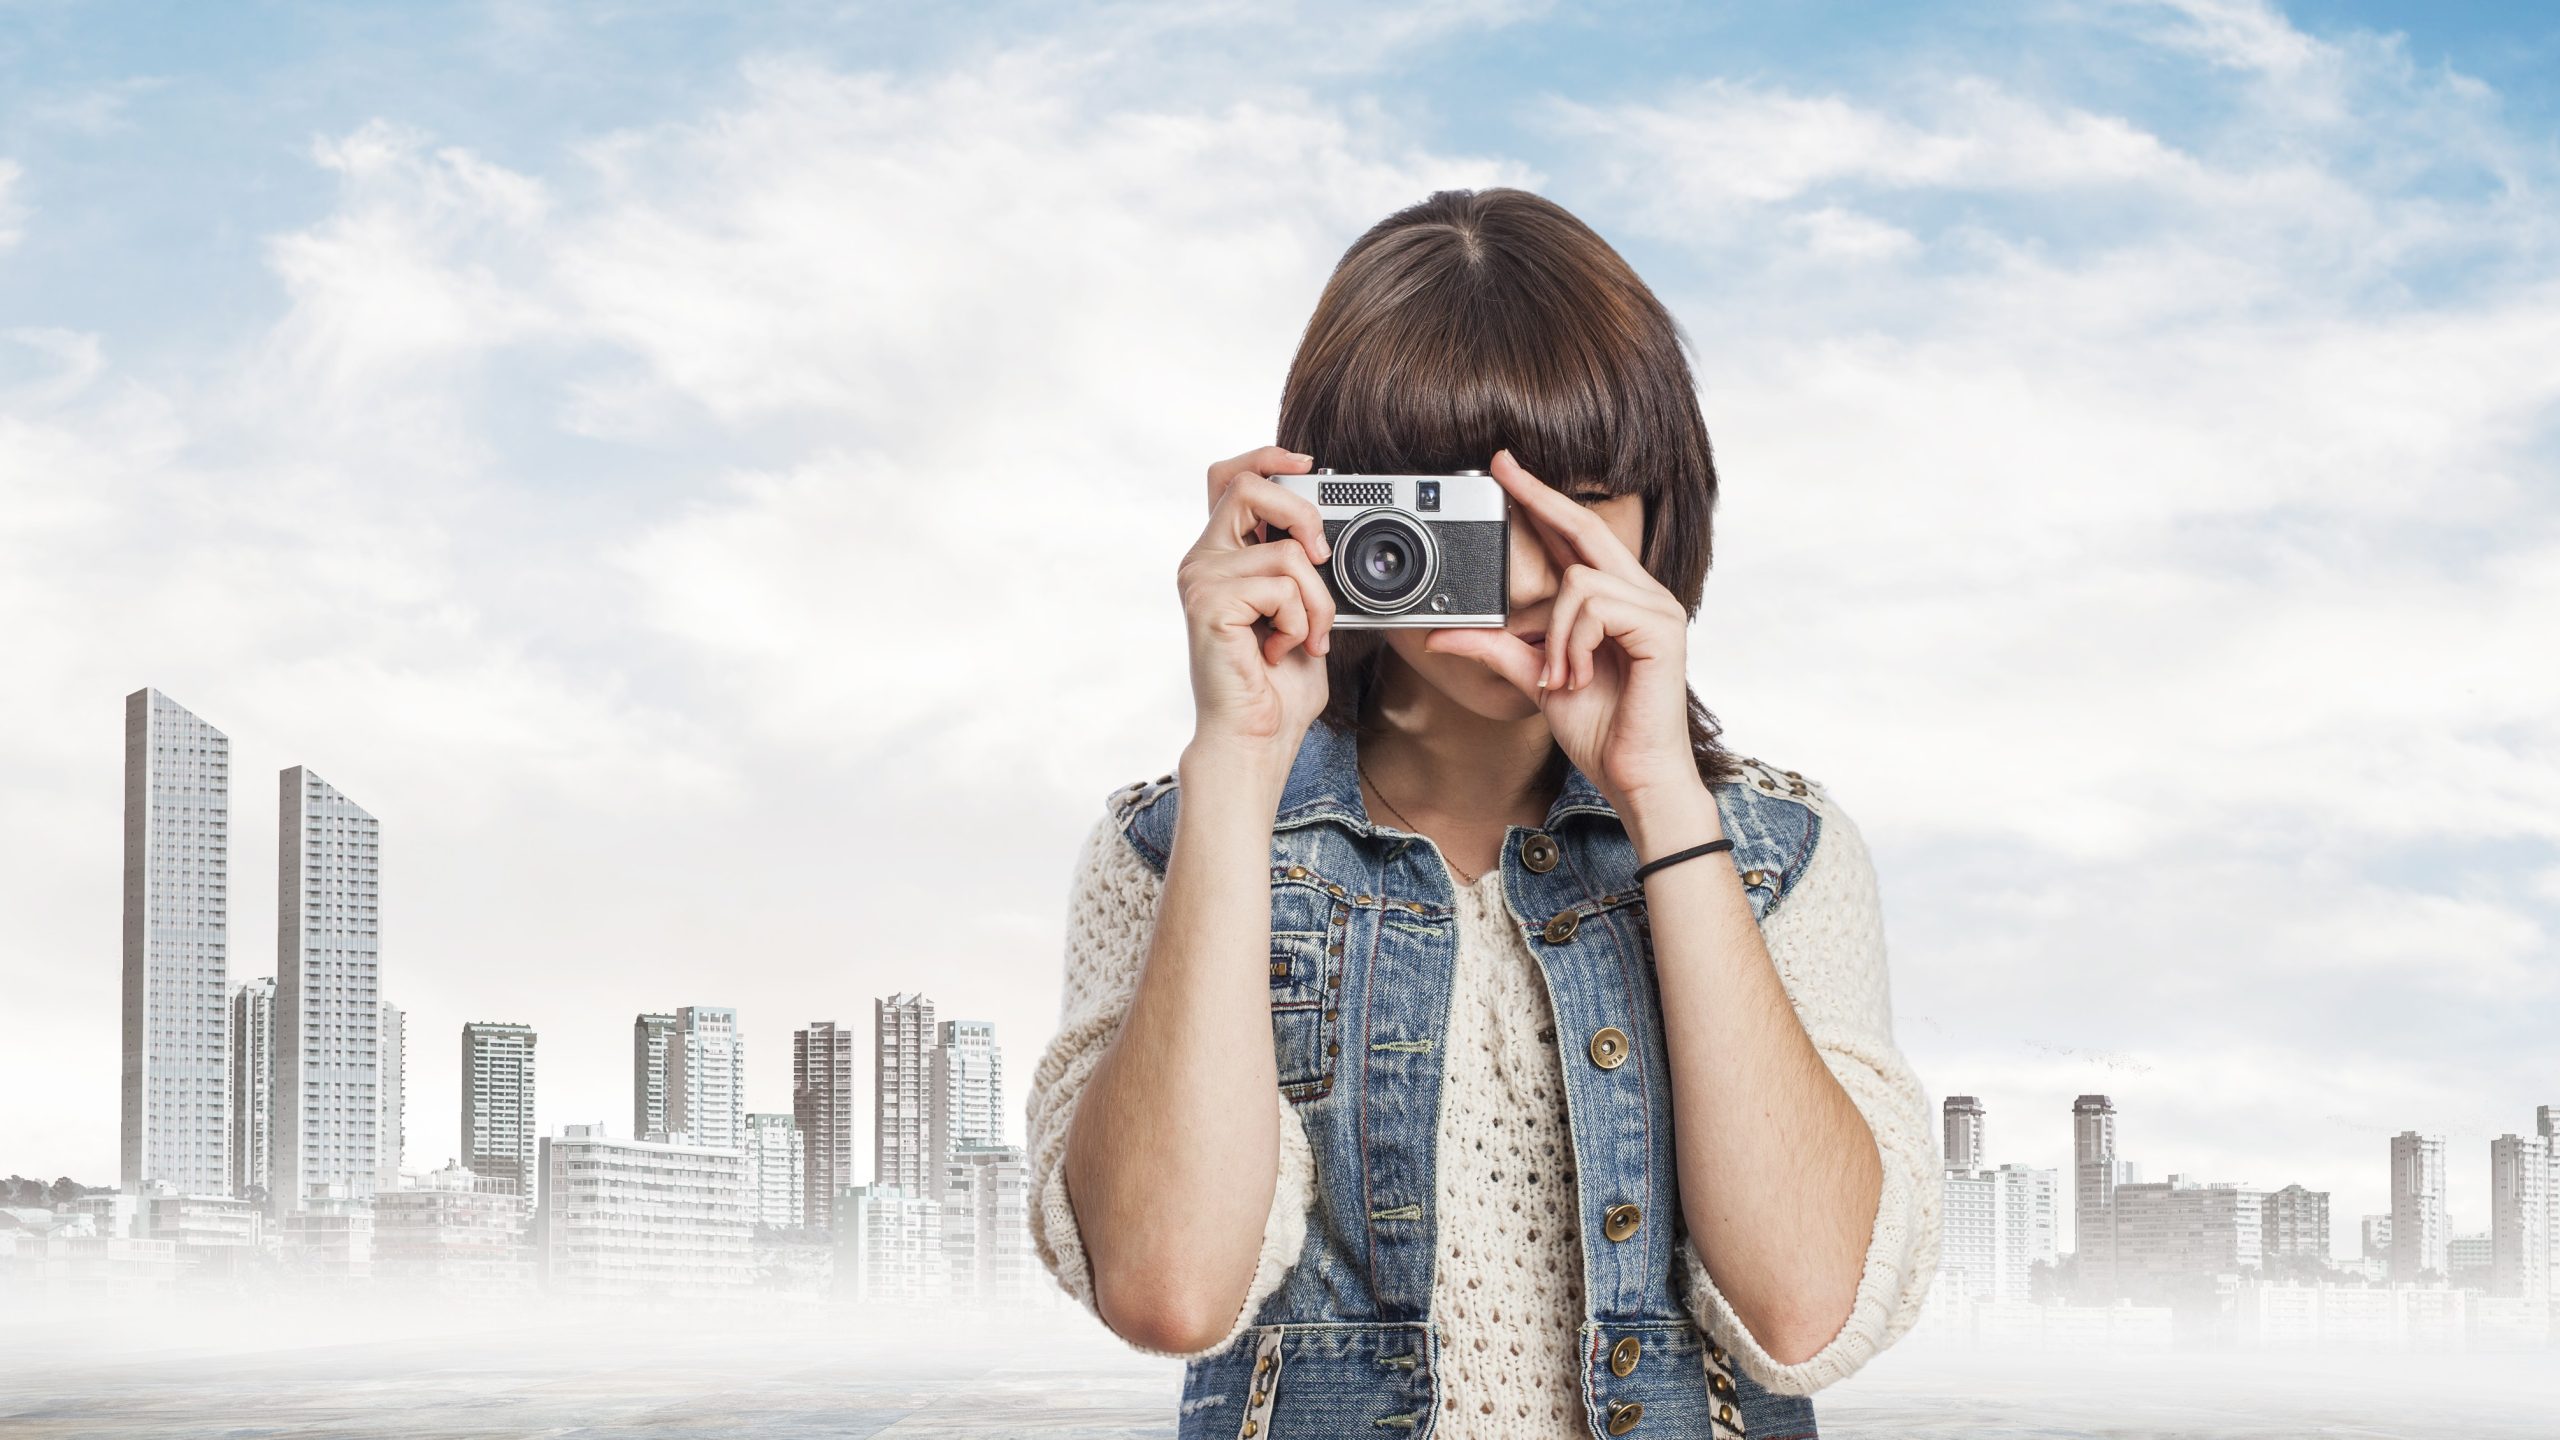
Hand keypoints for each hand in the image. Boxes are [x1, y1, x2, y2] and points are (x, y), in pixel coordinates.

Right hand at [1177, 445, 1338, 762]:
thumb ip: (1300, 567)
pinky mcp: (1209, 602)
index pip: (1230, 478)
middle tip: (1320, 558)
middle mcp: (1203, 561)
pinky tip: (1281, 649)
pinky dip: (1300, 621)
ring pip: (1284, 551)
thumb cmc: (1277, 685)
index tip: (1307, 463)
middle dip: (1302, 513)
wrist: (1257, 735)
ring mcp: (1201, 579)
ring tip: (1302, 636)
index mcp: (1222, 556)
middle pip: (1248, 487)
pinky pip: (1281, 585)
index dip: (1266, 456)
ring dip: (1316, 601)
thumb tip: (1324, 533)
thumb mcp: (1300, 610)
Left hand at [1420, 449, 1699, 811]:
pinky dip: (1574, 644)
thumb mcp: (1534, 679)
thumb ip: (1495, 649)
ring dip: (1556, 635)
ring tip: (1563, 676)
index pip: (1577, 538)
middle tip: (1500, 467)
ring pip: (1578, 581)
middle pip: (1587, 527)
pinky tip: (1581, 676)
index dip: (1543, 501)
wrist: (1633, 773)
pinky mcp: (1662, 627)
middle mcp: (1641, 595)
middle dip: (1540, 496)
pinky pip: (1594, 607)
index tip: (1507, 471)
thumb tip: (1440, 634)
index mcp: (1615, 601)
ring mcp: (1656, 607)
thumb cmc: (1600, 729)